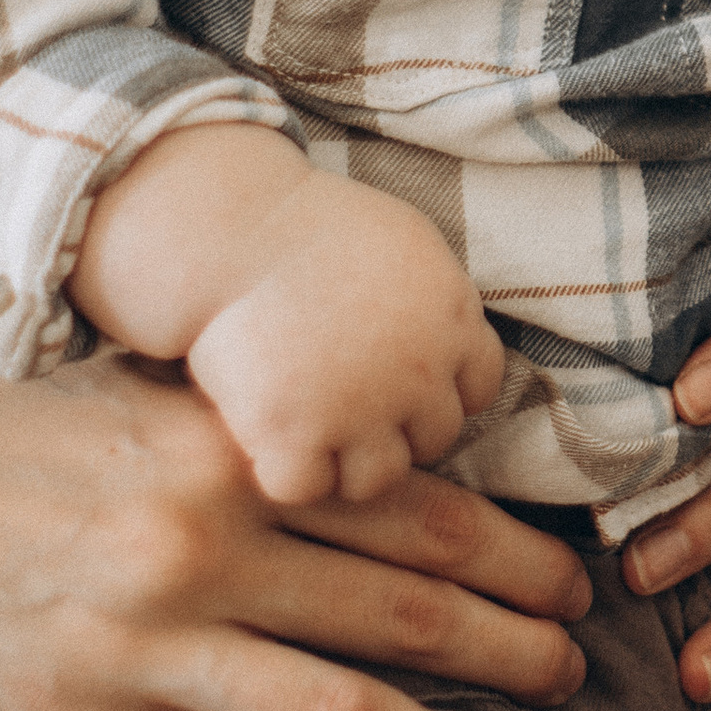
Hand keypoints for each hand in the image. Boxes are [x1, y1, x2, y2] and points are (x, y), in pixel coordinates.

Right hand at [0, 311, 592, 710]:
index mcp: (228, 458)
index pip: (416, 513)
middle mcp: (200, 551)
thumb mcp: (149, 399)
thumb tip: (396, 468)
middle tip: (593, 690)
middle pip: (405, 615)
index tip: (584, 589)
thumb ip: (263, 436)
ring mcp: (140, 652)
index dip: (517, 558)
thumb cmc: (4, 419)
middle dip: (519, 656)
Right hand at [74, 125, 503, 509]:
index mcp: (451, 319)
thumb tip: (447, 338)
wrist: (231, 230)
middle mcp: (419, 372)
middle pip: (434, 437)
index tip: (398, 384)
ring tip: (304, 436)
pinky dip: (283, 472)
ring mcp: (361, 410)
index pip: (478, 387)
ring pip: (377, 478)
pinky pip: (306, 486)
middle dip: (394, 429)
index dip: (439, 390)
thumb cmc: (304, 224)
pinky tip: (261, 443)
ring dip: (344, 464)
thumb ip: (433, 300)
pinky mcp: (295, 435)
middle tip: (343, 411)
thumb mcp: (401, 242)